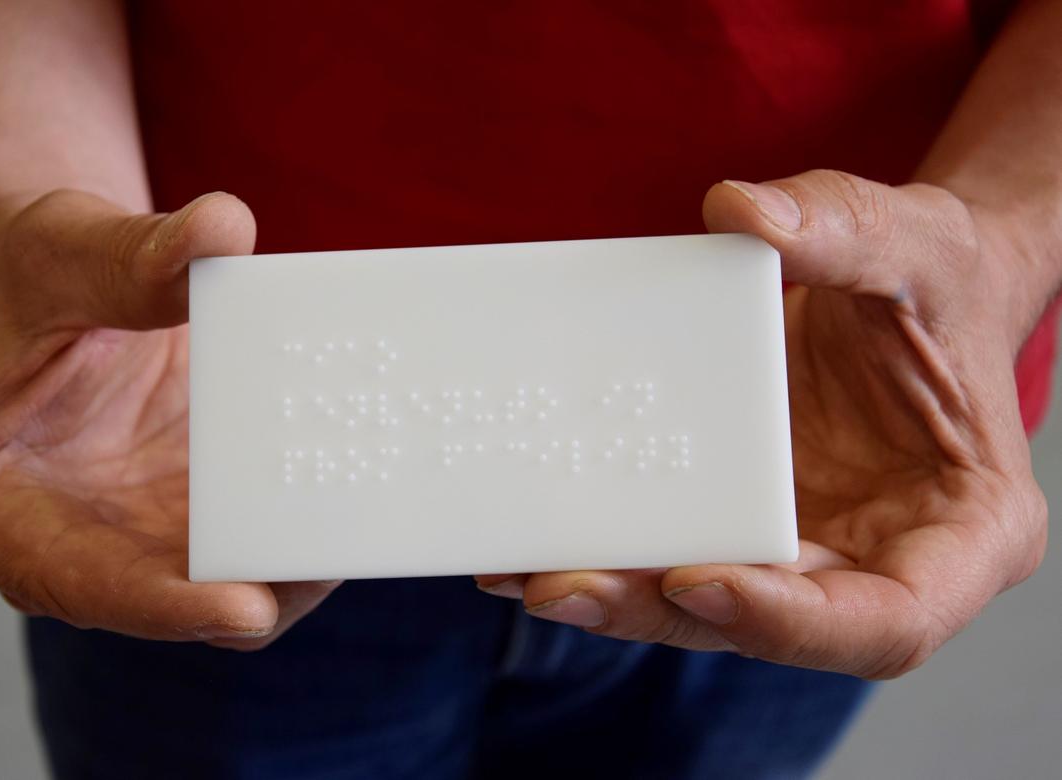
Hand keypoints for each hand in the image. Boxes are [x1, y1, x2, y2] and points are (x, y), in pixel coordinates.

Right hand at [0, 189, 338, 649]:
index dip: (162, 603)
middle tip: (331, 560)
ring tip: (355, 528)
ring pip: (215, 582)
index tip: (245, 609)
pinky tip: (345, 493)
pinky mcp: (181, 517)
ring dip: (285, 564)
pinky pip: (244, 539)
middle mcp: (52, 542)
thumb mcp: (66, 249)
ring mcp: (123, 537)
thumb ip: (134, 253)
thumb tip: (220, 230)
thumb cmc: (37, 273)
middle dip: (251, 589)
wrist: (71, 283)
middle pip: (161, 599)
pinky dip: (292, 523)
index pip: (70, 576)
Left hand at [476, 170, 1048, 678]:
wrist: (906, 288)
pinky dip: (602, 543)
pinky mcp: (738, 516)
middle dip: (654, 610)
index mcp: (960, 534)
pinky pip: (667, 543)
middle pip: (762, 625)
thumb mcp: (919, 242)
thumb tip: (742, 212)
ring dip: (608, 591)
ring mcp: (800, 549)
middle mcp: (874, 562)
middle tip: (559, 585)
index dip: (789, 624)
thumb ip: (849, 229)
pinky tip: (527, 532)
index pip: (886, 624)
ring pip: (697, 603)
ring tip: (517, 568)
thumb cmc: (942, 282)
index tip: (695, 579)